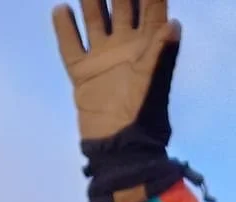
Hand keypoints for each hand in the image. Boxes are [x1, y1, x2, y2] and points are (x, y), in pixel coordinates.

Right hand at [50, 1, 194, 201]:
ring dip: (90, 0)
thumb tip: (174, 23)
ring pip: (95, 19)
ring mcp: (103, 59)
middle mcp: (126, 48)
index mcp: (148, 48)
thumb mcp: (155, 85)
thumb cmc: (144, 121)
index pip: (150, 8)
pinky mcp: (83, 73)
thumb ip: (163, 54)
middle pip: (120, 7)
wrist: (121, 152)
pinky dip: (65, 28)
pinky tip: (61, 10)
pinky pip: (71, 45)